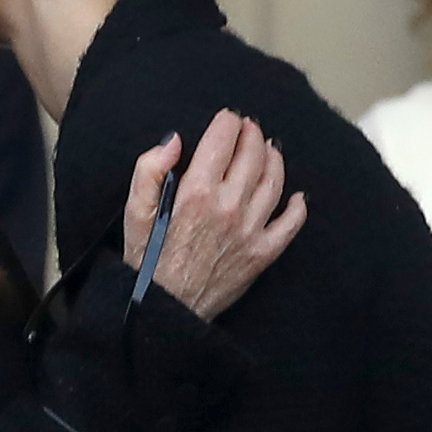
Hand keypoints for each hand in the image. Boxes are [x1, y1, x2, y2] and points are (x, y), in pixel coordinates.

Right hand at [122, 111, 306, 320]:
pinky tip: (297, 197)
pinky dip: (298, 207)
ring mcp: (250, 230)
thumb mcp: (133, 213)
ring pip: (275, 180)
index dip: (227, 122)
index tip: (227, 119)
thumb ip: (149, 170)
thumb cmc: (145, 262)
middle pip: (253, 153)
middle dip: (252, 133)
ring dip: (274, 158)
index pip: (223, 139)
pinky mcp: (261, 253)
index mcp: (197, 192)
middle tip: (249, 129)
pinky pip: (290, 224)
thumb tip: (174, 139)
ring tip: (269, 150)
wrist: (162, 312)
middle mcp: (229, 206)